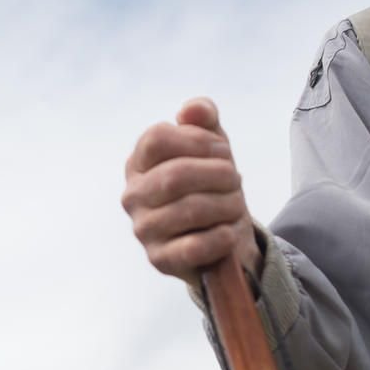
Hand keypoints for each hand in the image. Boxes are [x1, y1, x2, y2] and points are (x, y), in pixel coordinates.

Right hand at [122, 97, 260, 286]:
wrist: (223, 237)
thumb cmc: (211, 185)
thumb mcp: (212, 146)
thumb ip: (204, 119)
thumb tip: (192, 109)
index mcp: (139, 163)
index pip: (157, 138)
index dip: (197, 140)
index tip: (223, 151)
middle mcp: (133, 195)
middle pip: (175, 175)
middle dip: (218, 175)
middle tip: (235, 181)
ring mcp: (143, 229)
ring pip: (189, 209)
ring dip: (225, 205)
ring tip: (235, 206)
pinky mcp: (160, 259)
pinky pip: (193, 247)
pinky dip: (220, 238)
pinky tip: (228, 233)